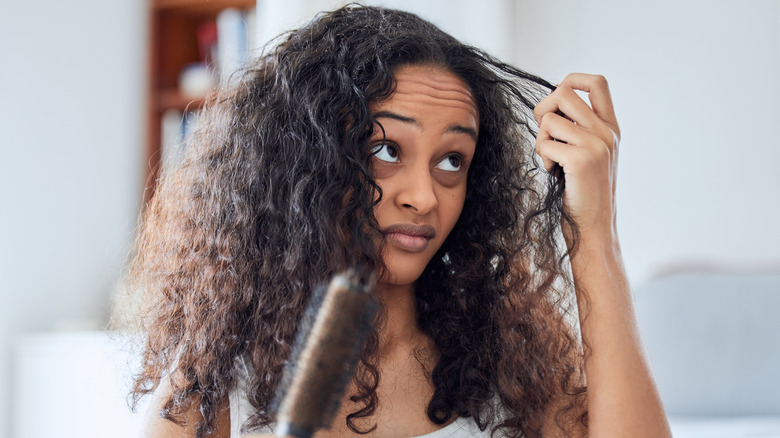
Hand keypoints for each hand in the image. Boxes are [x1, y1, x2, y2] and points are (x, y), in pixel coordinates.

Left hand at [533, 73, 620, 241]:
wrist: (594, 227)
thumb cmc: (582, 192)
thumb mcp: (587, 153)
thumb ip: (577, 128)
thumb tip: (550, 102)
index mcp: (611, 127)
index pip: (596, 82)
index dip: (571, 80)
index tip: (557, 101)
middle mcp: (607, 132)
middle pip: (564, 93)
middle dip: (544, 110)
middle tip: (546, 135)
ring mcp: (596, 145)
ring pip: (549, 119)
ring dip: (541, 139)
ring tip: (552, 159)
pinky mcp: (581, 160)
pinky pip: (544, 143)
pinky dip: (542, 157)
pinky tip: (553, 172)